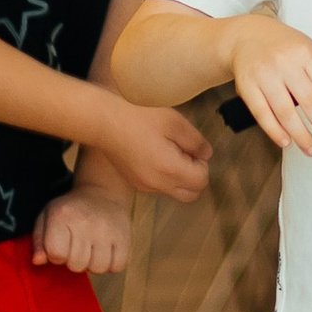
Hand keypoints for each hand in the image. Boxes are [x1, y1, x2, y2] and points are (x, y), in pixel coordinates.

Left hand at [34, 188, 132, 275]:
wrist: (102, 192)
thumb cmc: (70, 210)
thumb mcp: (47, 217)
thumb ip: (39, 241)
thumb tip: (38, 261)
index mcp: (61, 216)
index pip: (56, 254)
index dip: (57, 255)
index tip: (63, 244)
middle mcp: (85, 223)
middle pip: (76, 265)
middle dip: (75, 260)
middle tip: (79, 245)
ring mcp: (107, 230)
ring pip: (97, 268)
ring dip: (94, 263)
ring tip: (92, 249)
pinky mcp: (124, 237)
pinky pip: (117, 267)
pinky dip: (112, 264)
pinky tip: (107, 251)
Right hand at [91, 104, 210, 202]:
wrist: (105, 122)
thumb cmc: (139, 117)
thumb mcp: (174, 122)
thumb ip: (195, 141)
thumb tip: (206, 155)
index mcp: (170, 170)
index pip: (202, 181)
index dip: (202, 164)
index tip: (190, 147)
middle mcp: (158, 184)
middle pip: (191, 194)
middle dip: (194, 175)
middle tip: (183, 152)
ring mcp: (145, 186)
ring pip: (175, 192)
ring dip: (180, 178)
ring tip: (167, 151)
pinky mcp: (135, 184)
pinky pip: (159, 188)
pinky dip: (164, 177)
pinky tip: (154, 155)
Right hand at [231, 23, 311, 156]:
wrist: (248, 36)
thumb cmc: (286, 49)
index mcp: (306, 53)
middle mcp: (285, 62)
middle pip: (309, 102)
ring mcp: (265, 74)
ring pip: (286, 112)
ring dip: (302, 136)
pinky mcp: (247, 86)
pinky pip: (262, 114)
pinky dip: (275, 132)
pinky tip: (287, 142)